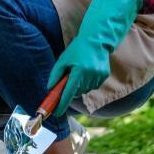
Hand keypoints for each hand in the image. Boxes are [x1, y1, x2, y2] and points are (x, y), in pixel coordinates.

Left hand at [47, 0, 142, 114]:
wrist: (96, 40)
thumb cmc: (77, 49)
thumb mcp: (63, 60)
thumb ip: (56, 75)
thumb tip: (50, 88)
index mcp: (78, 71)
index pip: (69, 92)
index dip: (62, 103)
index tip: (56, 112)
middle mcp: (89, 75)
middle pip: (76, 92)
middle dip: (70, 89)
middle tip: (68, 79)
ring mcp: (98, 77)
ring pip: (84, 90)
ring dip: (79, 85)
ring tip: (79, 70)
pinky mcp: (103, 76)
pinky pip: (92, 86)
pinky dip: (87, 82)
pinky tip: (87, 70)